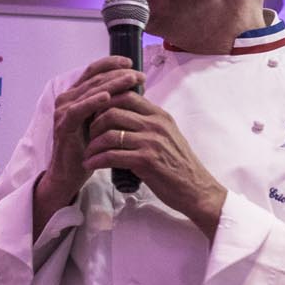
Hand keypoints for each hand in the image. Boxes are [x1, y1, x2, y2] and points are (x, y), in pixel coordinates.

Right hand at [37, 57, 142, 207]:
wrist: (70, 173)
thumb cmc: (89, 146)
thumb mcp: (102, 120)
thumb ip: (112, 102)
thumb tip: (135, 85)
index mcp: (76, 95)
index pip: (93, 72)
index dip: (111, 64)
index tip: (131, 62)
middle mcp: (67, 99)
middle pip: (95, 79)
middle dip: (118, 74)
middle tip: (138, 73)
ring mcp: (64, 111)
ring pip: (90, 91)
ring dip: (112, 84)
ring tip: (130, 79)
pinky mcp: (64, 125)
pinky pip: (79, 110)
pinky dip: (93, 101)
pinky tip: (108, 97)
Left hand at [86, 93, 226, 236]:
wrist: (196, 189)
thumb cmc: (179, 165)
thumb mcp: (168, 136)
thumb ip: (149, 124)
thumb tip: (125, 115)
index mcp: (160, 115)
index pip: (127, 95)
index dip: (106, 102)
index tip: (96, 115)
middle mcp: (155, 124)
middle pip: (113, 111)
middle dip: (94, 123)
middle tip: (88, 135)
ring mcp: (151, 142)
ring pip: (109, 133)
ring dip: (92, 144)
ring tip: (88, 153)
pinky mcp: (146, 161)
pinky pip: (111, 155)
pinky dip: (96, 160)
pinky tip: (90, 165)